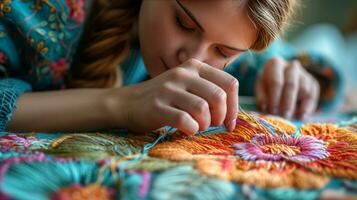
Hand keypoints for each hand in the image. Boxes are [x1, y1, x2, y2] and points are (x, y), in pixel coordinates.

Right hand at [109, 59, 238, 134]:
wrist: (127, 103)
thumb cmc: (164, 98)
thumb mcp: (187, 84)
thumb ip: (208, 89)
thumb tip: (234, 111)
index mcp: (194, 67)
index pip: (229, 83)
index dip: (234, 106)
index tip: (229, 121)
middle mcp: (182, 74)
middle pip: (218, 96)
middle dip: (221, 116)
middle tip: (213, 124)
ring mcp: (168, 89)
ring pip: (202, 109)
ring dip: (205, 124)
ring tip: (198, 126)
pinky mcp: (157, 106)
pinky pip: (185, 121)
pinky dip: (191, 130)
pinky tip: (186, 130)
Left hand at [255, 57, 319, 119]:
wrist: (280, 82)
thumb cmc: (267, 86)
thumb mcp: (260, 89)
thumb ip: (261, 97)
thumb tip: (264, 107)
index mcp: (275, 63)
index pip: (276, 81)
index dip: (274, 98)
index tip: (272, 111)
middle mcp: (291, 66)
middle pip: (291, 85)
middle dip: (287, 103)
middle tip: (284, 116)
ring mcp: (304, 73)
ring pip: (304, 90)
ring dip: (297, 106)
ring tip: (290, 118)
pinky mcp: (313, 83)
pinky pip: (312, 96)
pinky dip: (307, 108)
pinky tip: (301, 117)